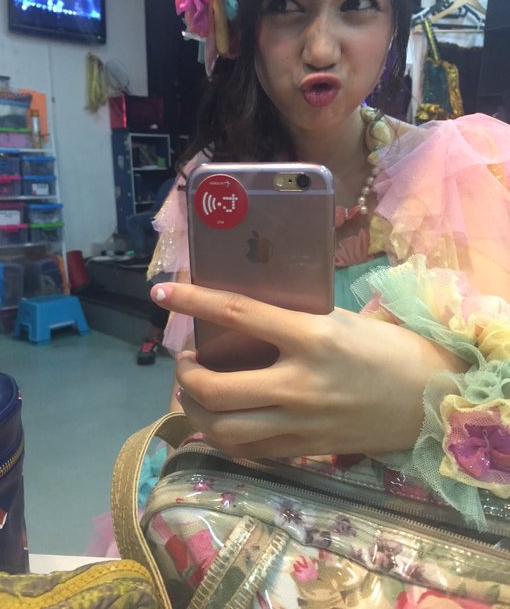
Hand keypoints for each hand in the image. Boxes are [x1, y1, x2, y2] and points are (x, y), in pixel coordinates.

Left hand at [152, 282, 465, 458]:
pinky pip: (249, 451)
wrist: (429, 400)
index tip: (161, 291)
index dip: (193, 300)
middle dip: (183, 373)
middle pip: (215, 387)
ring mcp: (301, 423)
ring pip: (224, 429)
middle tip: (185, 360)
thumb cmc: (387, 348)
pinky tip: (222, 420)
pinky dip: (224, 435)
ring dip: (195, 410)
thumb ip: (292, 321)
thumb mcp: (340, 320)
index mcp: (313, 336)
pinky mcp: (306, 450)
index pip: (237, 314)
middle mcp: (300, 382)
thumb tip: (242, 318)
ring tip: (195, 393)